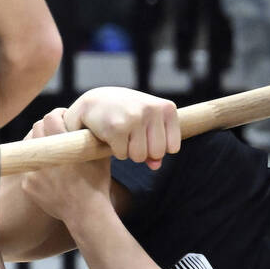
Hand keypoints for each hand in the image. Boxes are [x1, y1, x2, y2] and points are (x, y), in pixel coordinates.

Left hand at [19, 109, 114, 219]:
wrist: (86, 213)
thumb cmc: (96, 184)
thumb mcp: (99, 156)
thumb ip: (91, 138)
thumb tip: (88, 124)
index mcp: (62, 145)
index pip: (50, 117)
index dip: (58, 114)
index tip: (64, 119)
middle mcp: (44, 156)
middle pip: (36, 128)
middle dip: (47, 127)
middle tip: (57, 134)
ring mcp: (32, 171)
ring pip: (29, 147)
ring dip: (39, 145)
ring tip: (53, 152)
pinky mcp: (28, 185)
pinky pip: (27, 167)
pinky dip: (37, 166)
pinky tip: (50, 172)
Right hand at [65, 86, 181, 167]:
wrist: (96, 102)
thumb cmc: (128, 115)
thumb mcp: (148, 125)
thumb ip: (157, 146)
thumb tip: (156, 166)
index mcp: (166, 108)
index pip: (173, 148)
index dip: (158, 148)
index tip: (147, 136)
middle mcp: (152, 109)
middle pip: (157, 153)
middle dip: (143, 151)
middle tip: (132, 136)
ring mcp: (134, 117)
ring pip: (139, 156)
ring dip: (129, 152)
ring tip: (122, 135)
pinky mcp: (116, 127)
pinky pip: (122, 155)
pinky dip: (116, 151)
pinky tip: (111, 135)